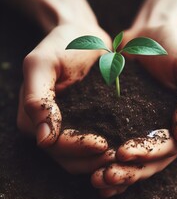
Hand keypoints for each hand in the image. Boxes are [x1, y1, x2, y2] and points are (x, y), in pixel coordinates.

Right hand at [17, 23, 115, 172]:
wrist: (85, 37)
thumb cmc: (63, 45)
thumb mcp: (42, 63)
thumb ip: (36, 99)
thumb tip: (42, 139)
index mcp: (33, 116)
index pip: (54, 143)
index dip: (76, 147)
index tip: (102, 144)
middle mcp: (48, 127)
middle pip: (66, 156)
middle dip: (91, 159)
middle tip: (117, 157)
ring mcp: (67, 126)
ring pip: (80, 157)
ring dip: (99, 161)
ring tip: (121, 157)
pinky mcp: (84, 122)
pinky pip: (92, 145)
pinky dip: (103, 152)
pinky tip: (121, 150)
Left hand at [91, 24, 176, 195]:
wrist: (149, 35)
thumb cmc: (174, 47)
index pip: (170, 147)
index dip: (147, 154)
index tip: (122, 154)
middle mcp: (171, 131)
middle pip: (152, 160)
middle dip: (129, 171)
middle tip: (104, 177)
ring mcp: (150, 128)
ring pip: (136, 159)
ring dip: (118, 172)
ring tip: (96, 180)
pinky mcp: (131, 122)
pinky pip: (122, 144)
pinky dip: (110, 159)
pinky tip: (94, 169)